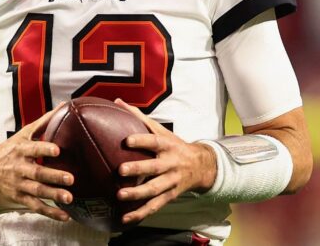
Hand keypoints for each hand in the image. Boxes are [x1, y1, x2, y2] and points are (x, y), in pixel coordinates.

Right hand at [0, 104, 73, 220]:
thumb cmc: (9, 150)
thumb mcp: (22, 135)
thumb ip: (43, 122)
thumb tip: (64, 106)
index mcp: (20, 150)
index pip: (32, 149)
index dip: (44, 149)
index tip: (57, 150)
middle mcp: (19, 168)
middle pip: (37, 173)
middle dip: (53, 176)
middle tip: (70, 178)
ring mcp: (19, 184)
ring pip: (37, 191)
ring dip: (53, 195)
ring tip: (69, 198)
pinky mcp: (20, 197)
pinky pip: (36, 206)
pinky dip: (50, 212)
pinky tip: (64, 216)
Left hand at [113, 99, 216, 224]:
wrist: (202, 166)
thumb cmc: (174, 145)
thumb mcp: (161, 130)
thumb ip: (139, 117)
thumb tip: (117, 101)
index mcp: (167, 146)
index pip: (154, 142)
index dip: (141, 141)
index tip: (126, 140)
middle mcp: (170, 164)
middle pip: (154, 167)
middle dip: (138, 169)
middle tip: (121, 170)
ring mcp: (171, 182)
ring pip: (154, 189)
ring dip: (137, 194)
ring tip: (120, 196)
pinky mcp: (170, 195)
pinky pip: (155, 206)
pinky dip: (140, 213)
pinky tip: (125, 218)